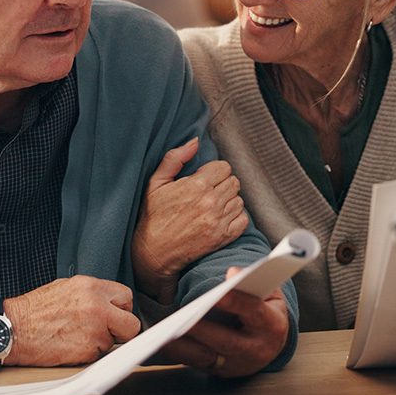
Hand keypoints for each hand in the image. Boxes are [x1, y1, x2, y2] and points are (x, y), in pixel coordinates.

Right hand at [1, 275, 139, 366]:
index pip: (126, 297)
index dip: (120, 309)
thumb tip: (109, 303)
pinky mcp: (87, 351)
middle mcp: (97, 307)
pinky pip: (99, 355)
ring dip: (101, 342)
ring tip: (77, 336)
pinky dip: (88, 353)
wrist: (13, 329)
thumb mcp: (66, 288)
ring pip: (114, 342)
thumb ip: (92, 294)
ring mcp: (94, 330)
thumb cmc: (35, 310)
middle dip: (121, 330)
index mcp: (92, 287)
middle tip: (105, 331)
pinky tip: (71, 345)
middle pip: (131, 324)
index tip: (113, 315)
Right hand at [132, 137, 248, 302]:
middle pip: (233, 181)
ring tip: (212, 206)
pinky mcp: (224, 236)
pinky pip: (242, 218)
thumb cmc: (153, 217)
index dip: (214, 171)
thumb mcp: (156, 183)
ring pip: (239, 199)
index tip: (205, 179)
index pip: (224, 167)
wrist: (154, 253)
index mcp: (197, 185)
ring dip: (228, 200)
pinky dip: (235, 217)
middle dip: (222, 184)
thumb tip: (195, 142)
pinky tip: (219, 218)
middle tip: (208, 192)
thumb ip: (175, 158)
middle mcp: (211, 202)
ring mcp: (219, 220)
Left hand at [157, 267, 289, 377]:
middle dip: (203, 329)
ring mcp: (238, 365)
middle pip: (227, 341)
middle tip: (182, 316)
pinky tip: (163, 340)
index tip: (220, 292)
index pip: (255, 312)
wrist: (271, 342)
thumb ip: (252, 282)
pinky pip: (197, 364)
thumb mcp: (268, 292)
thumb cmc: (265, 308)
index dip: (237, 302)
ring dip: (184, 345)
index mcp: (273, 325)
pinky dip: (179, 353)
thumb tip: (233, 274)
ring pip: (208, 357)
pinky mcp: (221, 372)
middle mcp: (257, 350)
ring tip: (164, 330)